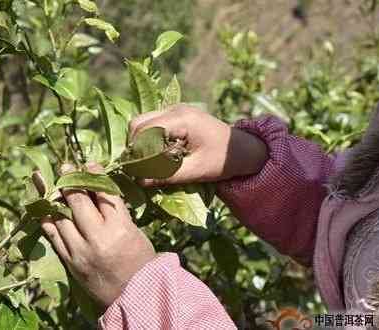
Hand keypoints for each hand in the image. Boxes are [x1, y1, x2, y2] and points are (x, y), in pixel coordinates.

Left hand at [40, 164, 155, 306]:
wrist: (134, 296)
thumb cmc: (140, 261)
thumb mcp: (134, 231)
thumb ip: (115, 211)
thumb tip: (97, 188)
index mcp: (120, 229)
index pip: (104, 194)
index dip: (95, 175)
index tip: (89, 164)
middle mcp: (98, 239)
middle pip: (78, 202)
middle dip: (70, 181)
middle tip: (65, 168)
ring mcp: (81, 251)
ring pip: (61, 217)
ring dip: (55, 198)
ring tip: (52, 185)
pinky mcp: (70, 262)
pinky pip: (54, 237)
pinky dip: (49, 221)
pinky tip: (45, 209)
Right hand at [129, 105, 268, 185]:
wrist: (244, 149)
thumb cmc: (223, 160)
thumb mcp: (196, 171)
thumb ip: (167, 175)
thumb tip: (139, 181)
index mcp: (181, 119)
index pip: (144, 130)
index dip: (136, 151)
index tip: (136, 172)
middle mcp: (174, 109)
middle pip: (138, 123)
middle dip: (134, 146)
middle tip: (138, 169)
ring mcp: (174, 109)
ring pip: (142, 122)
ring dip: (140, 143)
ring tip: (147, 164)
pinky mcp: (175, 116)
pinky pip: (152, 124)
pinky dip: (148, 140)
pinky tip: (156, 156)